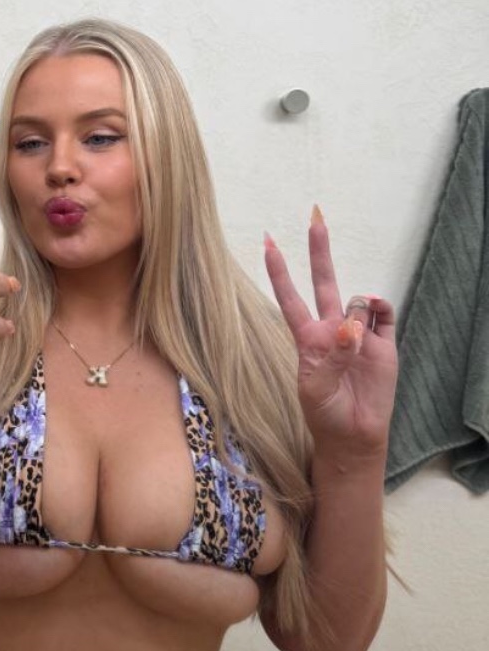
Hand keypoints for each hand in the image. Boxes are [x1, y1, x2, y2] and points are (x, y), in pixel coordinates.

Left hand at [263, 208, 397, 461]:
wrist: (353, 434)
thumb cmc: (324, 412)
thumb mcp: (316, 386)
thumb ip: (332, 355)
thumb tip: (353, 327)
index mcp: (307, 337)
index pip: (289, 297)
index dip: (279, 271)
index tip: (268, 241)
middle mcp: (331, 328)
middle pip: (325, 281)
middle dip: (320, 250)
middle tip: (316, 216)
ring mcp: (358, 332)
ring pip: (358, 300)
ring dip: (358, 312)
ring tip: (356, 343)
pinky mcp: (383, 341)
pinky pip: (383, 312)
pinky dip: (379, 307)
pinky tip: (375, 312)